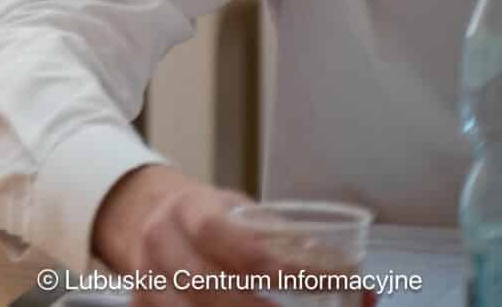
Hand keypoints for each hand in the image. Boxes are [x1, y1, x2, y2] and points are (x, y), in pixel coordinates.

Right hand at [94, 165, 358, 306]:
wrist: (148, 214)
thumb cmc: (211, 219)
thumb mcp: (243, 215)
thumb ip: (292, 246)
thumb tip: (364, 290)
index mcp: (191, 208)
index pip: (236, 240)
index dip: (283, 269)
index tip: (330, 284)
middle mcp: (161, 238)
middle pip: (208, 285)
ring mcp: (145, 272)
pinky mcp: (141, 298)